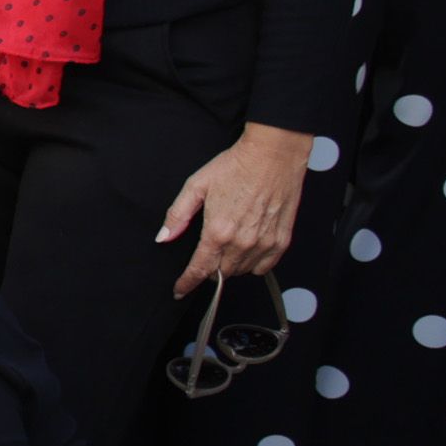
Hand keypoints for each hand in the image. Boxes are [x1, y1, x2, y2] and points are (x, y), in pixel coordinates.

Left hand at [159, 119, 310, 293]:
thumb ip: (178, 215)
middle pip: (220, 273)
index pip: (199, 270)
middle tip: (205, 255)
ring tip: (226, 246)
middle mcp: (242, 242)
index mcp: (218, 232)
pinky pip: (265, 266)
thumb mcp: (196, 186)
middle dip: (208, 270)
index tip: (179, 290)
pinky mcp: (282, 240)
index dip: (186, 283)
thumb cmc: (235, 166)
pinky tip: (246, 249)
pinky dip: (253, 264)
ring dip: (230, 266)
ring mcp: (264, 243)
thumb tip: (164, 237)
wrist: (273, 155)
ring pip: (242, 271)